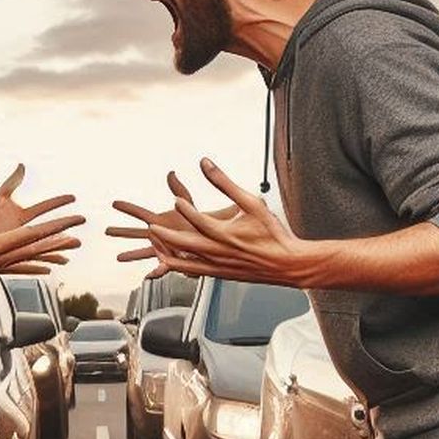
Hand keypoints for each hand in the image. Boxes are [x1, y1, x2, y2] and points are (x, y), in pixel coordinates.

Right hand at [0, 171, 83, 289]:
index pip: (33, 234)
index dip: (54, 227)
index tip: (71, 221)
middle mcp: (4, 258)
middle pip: (39, 247)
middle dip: (61, 238)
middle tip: (81, 233)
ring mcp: (1, 266)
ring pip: (34, 257)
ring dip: (53, 251)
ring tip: (71, 247)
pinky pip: (23, 266)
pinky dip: (37, 264)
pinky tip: (47, 267)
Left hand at [108, 160, 309, 284]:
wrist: (287, 263)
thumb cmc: (272, 233)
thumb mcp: (251, 202)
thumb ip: (224, 182)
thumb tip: (205, 163)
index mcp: (226, 234)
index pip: (198, 220)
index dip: (184, 209)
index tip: (175, 201)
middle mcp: (219, 253)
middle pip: (184, 244)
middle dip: (165, 236)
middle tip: (151, 228)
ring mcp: (219, 267)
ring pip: (185, 263)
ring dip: (168, 254)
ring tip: (154, 248)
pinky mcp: (221, 275)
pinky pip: (194, 273)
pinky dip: (180, 268)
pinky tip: (173, 263)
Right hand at [108, 169, 240, 274]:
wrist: (213, 235)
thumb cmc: (200, 219)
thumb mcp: (188, 203)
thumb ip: (179, 190)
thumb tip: (171, 174)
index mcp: (160, 220)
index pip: (140, 212)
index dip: (127, 207)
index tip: (114, 203)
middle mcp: (158, 234)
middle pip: (135, 232)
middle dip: (121, 231)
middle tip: (106, 230)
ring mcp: (163, 247)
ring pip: (143, 252)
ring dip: (131, 254)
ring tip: (119, 257)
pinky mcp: (171, 259)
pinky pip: (161, 267)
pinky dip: (155, 272)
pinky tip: (148, 277)